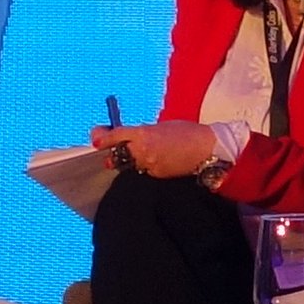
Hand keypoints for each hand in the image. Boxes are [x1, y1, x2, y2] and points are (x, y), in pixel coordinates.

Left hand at [94, 119, 220, 178]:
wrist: (207, 148)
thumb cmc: (187, 132)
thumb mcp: (161, 127)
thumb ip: (143, 133)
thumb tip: (131, 138)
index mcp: (144, 134)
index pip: (117, 136)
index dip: (103, 138)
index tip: (96, 140)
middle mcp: (144, 151)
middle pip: (118, 155)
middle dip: (113, 153)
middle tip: (110, 153)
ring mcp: (150, 166)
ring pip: (130, 166)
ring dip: (129, 162)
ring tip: (139, 156)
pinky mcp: (158, 176)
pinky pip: (144, 172)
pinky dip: (145, 168)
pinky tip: (154, 162)